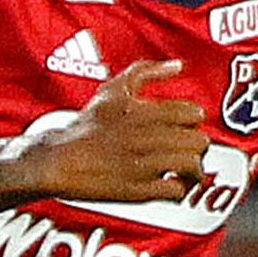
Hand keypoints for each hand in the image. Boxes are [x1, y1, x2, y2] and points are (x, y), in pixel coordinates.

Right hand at [14, 62, 210, 202]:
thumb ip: (146, 71)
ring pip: (191, 164)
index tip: (186, 128)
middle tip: (188, 151)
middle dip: (197, 147)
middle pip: (198, 140)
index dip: (193, 123)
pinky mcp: (139, 190)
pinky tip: (171, 185)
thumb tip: (176, 66)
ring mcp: (145, 164)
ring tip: (185, 172)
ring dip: (193, 171)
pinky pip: (175, 190)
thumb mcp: (114, 89)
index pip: (193, 114)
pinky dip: (179, 190)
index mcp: (145, 112)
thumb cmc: (86, 126)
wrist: (59, 159)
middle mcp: (148, 137)